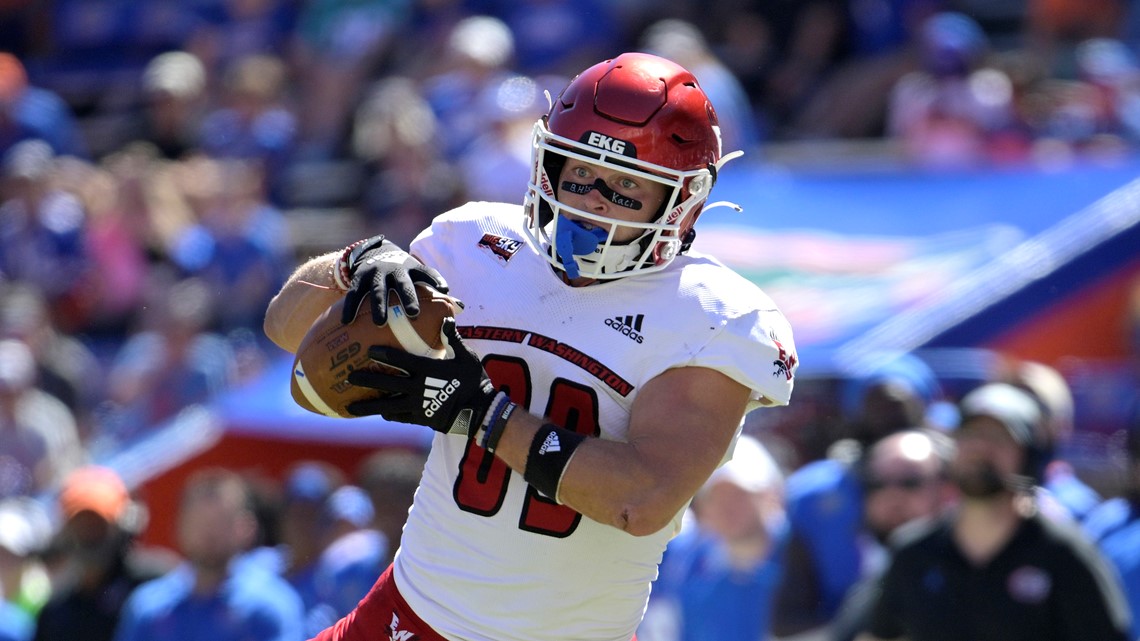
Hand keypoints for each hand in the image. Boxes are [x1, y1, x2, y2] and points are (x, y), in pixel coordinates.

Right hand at [337, 235, 450, 324]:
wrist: (375, 251)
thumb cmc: (403, 271)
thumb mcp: (418, 273)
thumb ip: (436, 289)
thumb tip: (461, 308)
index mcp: (411, 269)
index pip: (426, 273)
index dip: (436, 279)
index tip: (445, 289)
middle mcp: (394, 270)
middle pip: (402, 284)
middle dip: (408, 297)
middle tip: (413, 314)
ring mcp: (376, 274)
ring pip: (378, 290)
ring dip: (379, 306)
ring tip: (380, 323)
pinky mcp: (359, 279)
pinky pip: (354, 295)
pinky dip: (350, 307)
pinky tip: (347, 321)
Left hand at [345, 319, 498, 435]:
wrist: (479, 411)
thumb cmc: (474, 381)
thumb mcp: (466, 356)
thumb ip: (453, 338)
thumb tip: (446, 318)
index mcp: (427, 370)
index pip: (400, 361)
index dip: (383, 354)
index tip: (368, 350)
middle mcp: (417, 388)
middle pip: (386, 384)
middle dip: (366, 380)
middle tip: (349, 377)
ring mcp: (417, 406)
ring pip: (387, 406)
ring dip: (368, 406)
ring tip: (349, 408)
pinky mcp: (420, 419)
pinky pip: (399, 417)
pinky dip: (388, 414)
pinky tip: (379, 413)